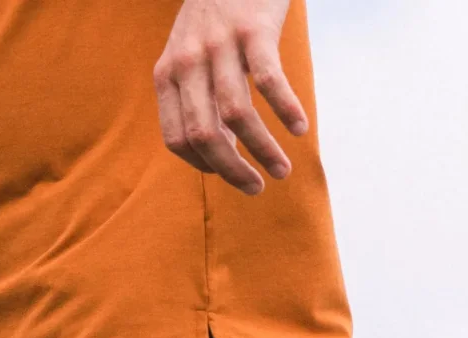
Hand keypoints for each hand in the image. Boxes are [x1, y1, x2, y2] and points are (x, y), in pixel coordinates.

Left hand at [154, 0, 307, 195]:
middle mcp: (187, 62)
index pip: (176, 139)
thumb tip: (221, 152)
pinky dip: (286, 110)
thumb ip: (196, 100)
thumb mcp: (189, 56)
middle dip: (233, 171)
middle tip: (257, 188)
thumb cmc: (217, 17)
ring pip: (237, 116)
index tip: (226, 172)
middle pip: (205, 135)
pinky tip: (300, 129)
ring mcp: (219, 45)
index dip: (201, 164)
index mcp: (167, 75)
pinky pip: (269, 81)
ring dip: (262, 151)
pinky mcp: (253, 30)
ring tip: (282, 170)